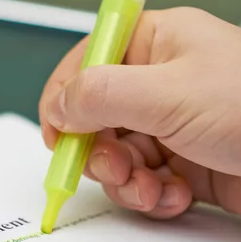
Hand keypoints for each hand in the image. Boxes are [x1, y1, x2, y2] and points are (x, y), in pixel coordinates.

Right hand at [39, 7, 240, 219]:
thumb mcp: (169, 93)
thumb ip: (100, 95)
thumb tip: (57, 104)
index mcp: (155, 45)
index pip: (86, 64)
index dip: (64, 99)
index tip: (56, 133)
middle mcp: (158, 84)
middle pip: (95, 119)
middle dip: (99, 152)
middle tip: (113, 168)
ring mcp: (170, 127)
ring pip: (116, 157)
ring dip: (126, 182)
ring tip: (150, 189)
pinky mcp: (184, 164)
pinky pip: (144, 182)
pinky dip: (152, 197)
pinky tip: (174, 197)